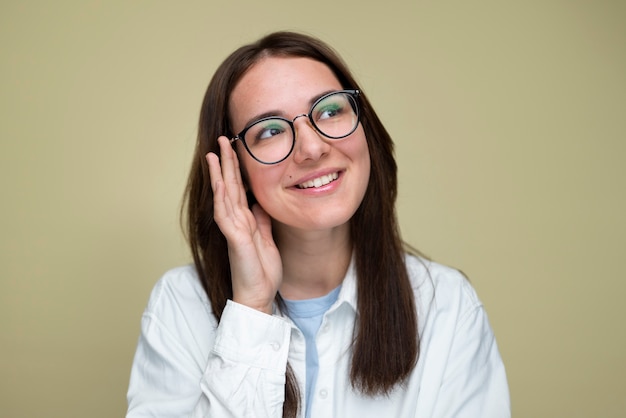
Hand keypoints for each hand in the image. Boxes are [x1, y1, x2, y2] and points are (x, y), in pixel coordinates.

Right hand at [206, 136, 281, 313]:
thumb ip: (261, 219)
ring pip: (224, 196)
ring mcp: (233, 229)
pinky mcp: (235, 239)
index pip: (238, 188)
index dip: (236, 168)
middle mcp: (236, 221)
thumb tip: (260, 202)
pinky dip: (222, 198)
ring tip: (214, 154)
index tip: (234, 149)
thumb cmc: (261, 271)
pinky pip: (226, 215)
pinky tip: (219, 182)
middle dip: (226, 162)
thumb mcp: (266, 238)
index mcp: (245, 220)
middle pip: (229, 186)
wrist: (258, 295)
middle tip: (222, 140)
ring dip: (219, 174)